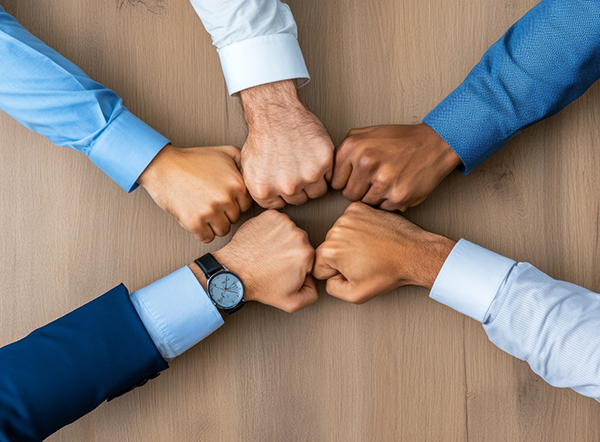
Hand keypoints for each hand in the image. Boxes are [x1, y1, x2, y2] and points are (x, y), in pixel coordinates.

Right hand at [138, 144, 251, 242]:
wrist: (163, 166)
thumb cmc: (193, 160)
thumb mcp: (225, 152)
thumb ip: (244, 163)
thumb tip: (257, 175)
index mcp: (237, 184)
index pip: (246, 205)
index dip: (234, 202)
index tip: (223, 197)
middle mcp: (226, 198)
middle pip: (235, 218)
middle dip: (224, 213)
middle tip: (210, 202)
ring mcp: (210, 212)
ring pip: (222, 230)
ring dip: (214, 224)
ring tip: (204, 211)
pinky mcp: (194, 222)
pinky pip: (206, 238)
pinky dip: (202, 232)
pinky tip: (197, 219)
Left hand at [212, 210, 317, 312]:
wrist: (234, 272)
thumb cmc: (258, 284)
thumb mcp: (291, 302)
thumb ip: (311, 294)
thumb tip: (313, 281)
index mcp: (306, 254)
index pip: (310, 257)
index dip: (298, 265)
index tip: (286, 269)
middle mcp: (297, 235)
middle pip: (301, 242)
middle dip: (291, 251)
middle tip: (276, 261)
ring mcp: (283, 223)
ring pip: (290, 230)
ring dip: (282, 239)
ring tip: (269, 251)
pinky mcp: (270, 215)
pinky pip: (277, 221)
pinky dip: (271, 228)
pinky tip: (264, 241)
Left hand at [240, 80, 333, 208]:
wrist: (275, 113)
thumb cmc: (262, 136)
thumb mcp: (249, 169)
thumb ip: (260, 190)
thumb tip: (270, 201)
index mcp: (264, 192)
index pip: (282, 205)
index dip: (284, 193)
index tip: (285, 181)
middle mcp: (286, 187)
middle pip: (301, 199)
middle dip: (300, 186)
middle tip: (296, 168)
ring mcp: (306, 175)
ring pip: (318, 191)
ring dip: (315, 180)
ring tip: (305, 163)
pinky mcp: (323, 162)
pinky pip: (330, 175)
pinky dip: (325, 167)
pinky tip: (313, 155)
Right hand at [313, 202, 454, 303]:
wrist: (414, 253)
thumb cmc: (390, 271)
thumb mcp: (357, 294)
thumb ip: (333, 289)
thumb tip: (329, 279)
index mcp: (331, 250)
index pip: (318, 266)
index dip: (336, 273)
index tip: (353, 271)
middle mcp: (336, 229)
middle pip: (328, 248)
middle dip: (342, 257)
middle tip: (364, 261)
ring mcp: (348, 216)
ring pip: (338, 234)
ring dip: (350, 242)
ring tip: (369, 249)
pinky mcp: (359, 208)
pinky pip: (349, 221)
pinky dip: (358, 228)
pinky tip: (370, 237)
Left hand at [332, 124, 461, 211]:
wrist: (434, 144)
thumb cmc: (400, 140)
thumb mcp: (367, 134)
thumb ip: (345, 150)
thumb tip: (329, 172)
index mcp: (353, 147)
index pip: (335, 181)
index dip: (347, 180)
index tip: (358, 176)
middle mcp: (366, 163)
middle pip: (348, 195)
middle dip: (360, 190)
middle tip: (376, 178)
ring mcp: (382, 181)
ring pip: (365, 203)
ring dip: (375, 196)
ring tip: (388, 180)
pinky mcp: (397, 197)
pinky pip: (383, 209)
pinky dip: (390, 202)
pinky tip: (398, 186)